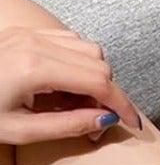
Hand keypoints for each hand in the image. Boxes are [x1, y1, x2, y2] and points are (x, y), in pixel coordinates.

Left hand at [0, 26, 140, 144]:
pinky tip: (68, 85)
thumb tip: (106, 121)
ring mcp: (30, 34)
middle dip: (109, 94)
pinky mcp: (26, 32)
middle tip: (98, 121)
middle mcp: (35, 43)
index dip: (123, 105)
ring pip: (90, 48)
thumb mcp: (23, 132)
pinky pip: (72, 41)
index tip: (132, 124)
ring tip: (80, 103)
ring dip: (97, 76)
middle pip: (100, 63)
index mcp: (35, 68)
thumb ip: (69, 126)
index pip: (99, 82)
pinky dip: (82, 62)